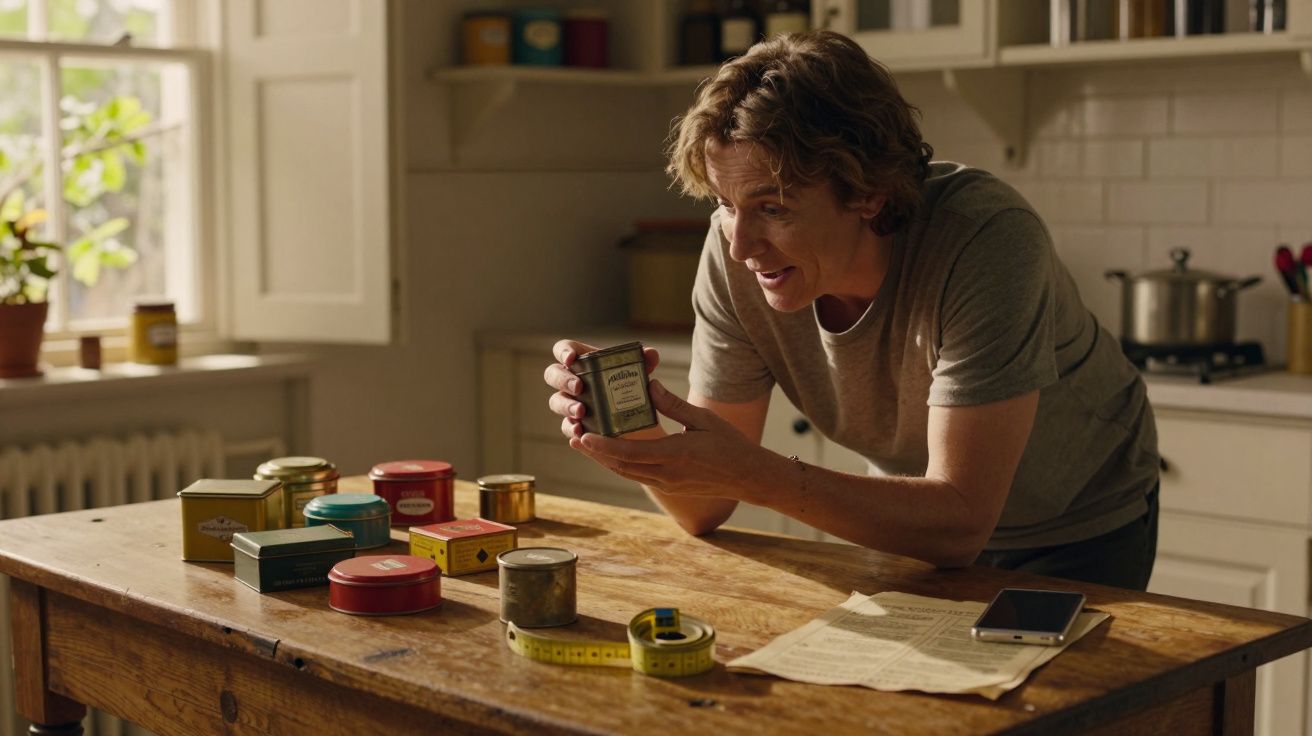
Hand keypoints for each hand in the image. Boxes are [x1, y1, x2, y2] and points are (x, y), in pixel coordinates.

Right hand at [544, 339, 659, 439]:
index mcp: (584, 361)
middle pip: (553, 375)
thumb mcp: (641, 375)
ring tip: (580, 412)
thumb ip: (645, 362)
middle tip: (579, 387)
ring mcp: (570, 403)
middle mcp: (571, 381)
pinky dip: (570, 429)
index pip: (564, 349)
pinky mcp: (574, 425)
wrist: (639, 422)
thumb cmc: (634, 389)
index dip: (563, 351)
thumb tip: (650, 354)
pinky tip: (579, 433)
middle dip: (563, 380)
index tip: (571, 359)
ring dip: (565, 405)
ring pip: (556, 401)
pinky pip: (566, 426)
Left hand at [569, 380, 767, 500]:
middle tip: (573, 437)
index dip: (603, 446)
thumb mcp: (703, 418)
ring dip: (604, 460)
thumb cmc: (729, 444)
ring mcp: (667, 484)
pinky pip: (638, 476)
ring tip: (585, 445)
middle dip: (594, 453)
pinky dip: (621, 465)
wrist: (748, 476)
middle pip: (620, 466)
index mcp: (674, 455)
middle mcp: (666, 474)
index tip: (583, 436)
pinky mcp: (670, 488)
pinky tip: (611, 453)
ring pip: (627, 473)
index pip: (629, 453)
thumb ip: (673, 404)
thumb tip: (648, 385)